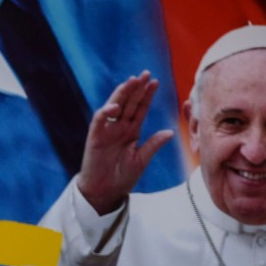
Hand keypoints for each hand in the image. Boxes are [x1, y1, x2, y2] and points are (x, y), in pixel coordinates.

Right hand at [76, 71, 174, 214]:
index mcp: (131, 131)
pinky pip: (100, 120)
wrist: (104, 192)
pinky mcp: (95, 137)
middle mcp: (119, 127)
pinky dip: (106, 112)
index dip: (147, 95)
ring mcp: (107, 131)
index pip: (140, 108)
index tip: (155, 82)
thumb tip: (170, 132)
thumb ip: (153, 145)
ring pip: (115, 106)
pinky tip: (115, 106)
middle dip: (137, 88)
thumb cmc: (122, 178)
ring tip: (132, 81)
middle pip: (129, 103)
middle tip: (146, 74)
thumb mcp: (141, 161)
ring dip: (123, 93)